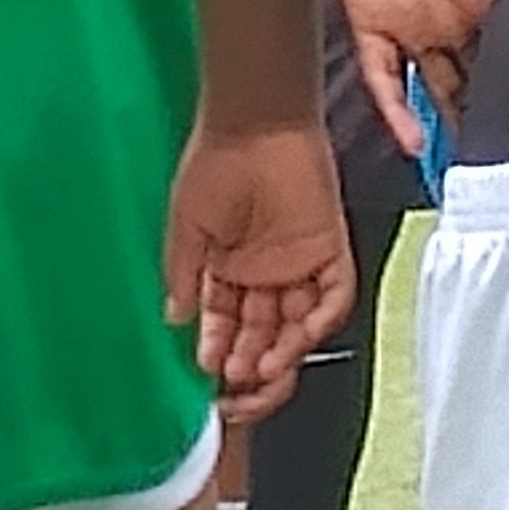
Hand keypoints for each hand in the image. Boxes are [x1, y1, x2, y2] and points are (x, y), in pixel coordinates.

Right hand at [165, 119, 353, 424]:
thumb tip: (176, 318)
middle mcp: (265, 272)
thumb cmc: (214, 163)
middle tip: (235, 385)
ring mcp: (298, 263)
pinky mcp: (329, 251)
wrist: (253, 125)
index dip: (218, 349)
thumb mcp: (186, 225)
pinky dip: (318, 322)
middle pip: (263, 333)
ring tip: (258, 368)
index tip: (206, 372)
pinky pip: (333, 297)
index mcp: (229, 267)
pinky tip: (295, 339)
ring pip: (295, 325)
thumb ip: (184, 273)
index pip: (226, 323)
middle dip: (249, 362)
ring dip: (279, 351)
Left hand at [315, 0, 508, 156]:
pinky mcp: (373, 19)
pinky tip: (413, 142)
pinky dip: (395, 109)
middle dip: (503, 112)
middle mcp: (457, 15)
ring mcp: (415, 22)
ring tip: (478, 167)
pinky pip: (383, 75)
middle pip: (484, 77)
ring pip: (439, 88)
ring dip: (455, 123)